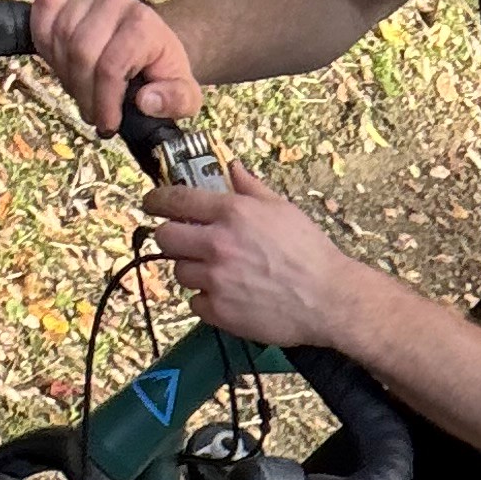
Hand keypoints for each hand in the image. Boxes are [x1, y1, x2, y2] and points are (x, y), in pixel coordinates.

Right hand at [30, 0, 198, 134]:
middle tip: (91, 110)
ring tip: (81, 89)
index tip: (106, 125)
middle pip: (80, 53)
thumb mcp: (184, 93)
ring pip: (59, 39)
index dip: (103, 102)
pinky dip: (45, 48)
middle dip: (82, 92)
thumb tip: (146, 102)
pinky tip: (63, 64)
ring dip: (64, 74)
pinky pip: (40, 19)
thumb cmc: (160, 67)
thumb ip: (177, 101)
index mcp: (143, 23)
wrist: (146, 37)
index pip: (110, 66)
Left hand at [143, 165, 361, 347]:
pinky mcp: (220, 311)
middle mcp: (219, 244)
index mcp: (232, 213)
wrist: (328, 299)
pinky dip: (206, 301)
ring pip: (179, 272)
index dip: (156, 200)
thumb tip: (232, 168)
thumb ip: (250, 188)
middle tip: (184, 243)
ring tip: (218, 273)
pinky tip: (227, 296)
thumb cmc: (310, 253)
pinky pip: (195, 303)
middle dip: (171, 238)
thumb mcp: (282, 209)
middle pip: (165, 238)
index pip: (175, 200)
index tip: (151, 203)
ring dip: (193, 271)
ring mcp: (216, 280)